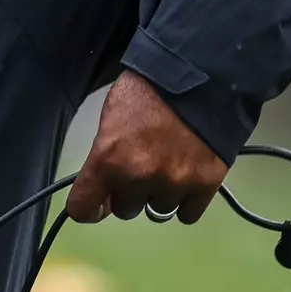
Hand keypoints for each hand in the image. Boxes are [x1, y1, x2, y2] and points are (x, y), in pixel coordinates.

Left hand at [65, 70, 228, 224]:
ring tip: (166, 168)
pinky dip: (184, 201)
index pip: (84, 208)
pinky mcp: (205, 185)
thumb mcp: (111, 118)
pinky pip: (187, 214)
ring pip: (157, 211)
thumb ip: (105, 155)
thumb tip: (105, 182)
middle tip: (139, 169)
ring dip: (158, 194)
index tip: (96, 202)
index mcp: (109, 159)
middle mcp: (139, 178)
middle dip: (128, 193)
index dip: (88, 207)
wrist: (200, 77)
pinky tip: (185, 180)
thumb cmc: (147, 91)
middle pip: (125, 210)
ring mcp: (175, 184)